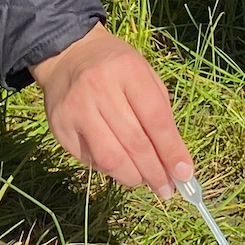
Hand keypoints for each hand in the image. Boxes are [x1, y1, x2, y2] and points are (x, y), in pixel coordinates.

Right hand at [30, 24, 193, 198]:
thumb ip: (160, 114)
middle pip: (134, 143)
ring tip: (144, 180)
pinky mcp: (60, 126)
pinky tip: (119, 167)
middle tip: (167, 189)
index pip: (155, 119)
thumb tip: (174, 160)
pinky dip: (109, 169)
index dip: (171, 151)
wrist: (68, 55)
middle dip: (154, 172)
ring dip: (132, 177)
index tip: (184, 174)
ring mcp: (76, 109)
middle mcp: (99, 88)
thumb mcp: (144, 76)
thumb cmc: (116, 68)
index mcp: (128, 70)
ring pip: (110, 158)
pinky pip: (90, 160)